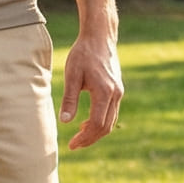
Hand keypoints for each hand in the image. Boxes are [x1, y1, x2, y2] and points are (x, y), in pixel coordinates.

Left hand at [58, 30, 122, 150]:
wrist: (100, 38)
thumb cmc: (83, 54)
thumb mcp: (72, 75)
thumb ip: (69, 99)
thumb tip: (65, 121)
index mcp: (105, 92)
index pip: (97, 124)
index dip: (85, 138)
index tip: (72, 145)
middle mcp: (115, 95)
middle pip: (106, 126)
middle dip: (90, 139)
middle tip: (74, 145)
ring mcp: (118, 92)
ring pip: (110, 121)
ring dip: (95, 132)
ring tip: (79, 136)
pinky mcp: (117, 89)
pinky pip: (111, 112)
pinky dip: (100, 122)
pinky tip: (86, 122)